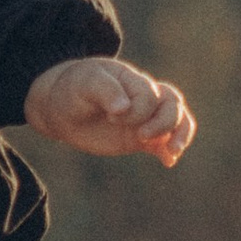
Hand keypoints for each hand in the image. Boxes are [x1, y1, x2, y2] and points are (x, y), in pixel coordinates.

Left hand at [26, 54, 195, 164]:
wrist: (61, 109)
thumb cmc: (73, 90)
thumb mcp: (85, 84)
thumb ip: (105, 91)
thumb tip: (124, 107)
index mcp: (132, 79)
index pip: (150, 95)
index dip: (137, 110)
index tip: (112, 117)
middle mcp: (143, 96)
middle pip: (172, 104)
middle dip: (163, 123)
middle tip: (141, 136)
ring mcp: (143, 117)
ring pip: (176, 120)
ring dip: (179, 134)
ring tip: (172, 152)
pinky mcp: (139, 137)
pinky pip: (163, 142)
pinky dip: (169, 151)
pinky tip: (168, 161)